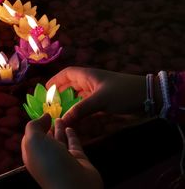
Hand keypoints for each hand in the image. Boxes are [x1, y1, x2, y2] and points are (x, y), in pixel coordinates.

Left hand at [21, 114, 102, 188]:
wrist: (73, 186)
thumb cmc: (49, 162)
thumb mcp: (33, 141)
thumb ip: (34, 126)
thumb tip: (44, 116)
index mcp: (32, 154)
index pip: (31, 137)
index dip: (36, 125)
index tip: (42, 113)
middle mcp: (46, 157)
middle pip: (45, 139)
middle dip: (47, 127)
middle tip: (52, 113)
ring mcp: (62, 159)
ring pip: (59, 140)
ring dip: (59, 129)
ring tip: (60, 117)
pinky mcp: (78, 160)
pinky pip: (73, 144)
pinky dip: (71, 135)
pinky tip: (70, 127)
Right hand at [46, 67, 160, 125]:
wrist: (148, 97)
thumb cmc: (122, 93)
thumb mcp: (99, 100)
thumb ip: (80, 110)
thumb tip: (62, 120)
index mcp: (88, 75)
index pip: (67, 74)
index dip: (55, 80)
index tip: (45, 90)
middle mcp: (90, 82)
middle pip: (71, 85)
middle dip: (60, 93)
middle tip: (50, 105)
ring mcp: (97, 91)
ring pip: (78, 95)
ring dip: (70, 103)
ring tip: (59, 113)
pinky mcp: (104, 101)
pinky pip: (87, 104)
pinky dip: (80, 110)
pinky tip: (75, 118)